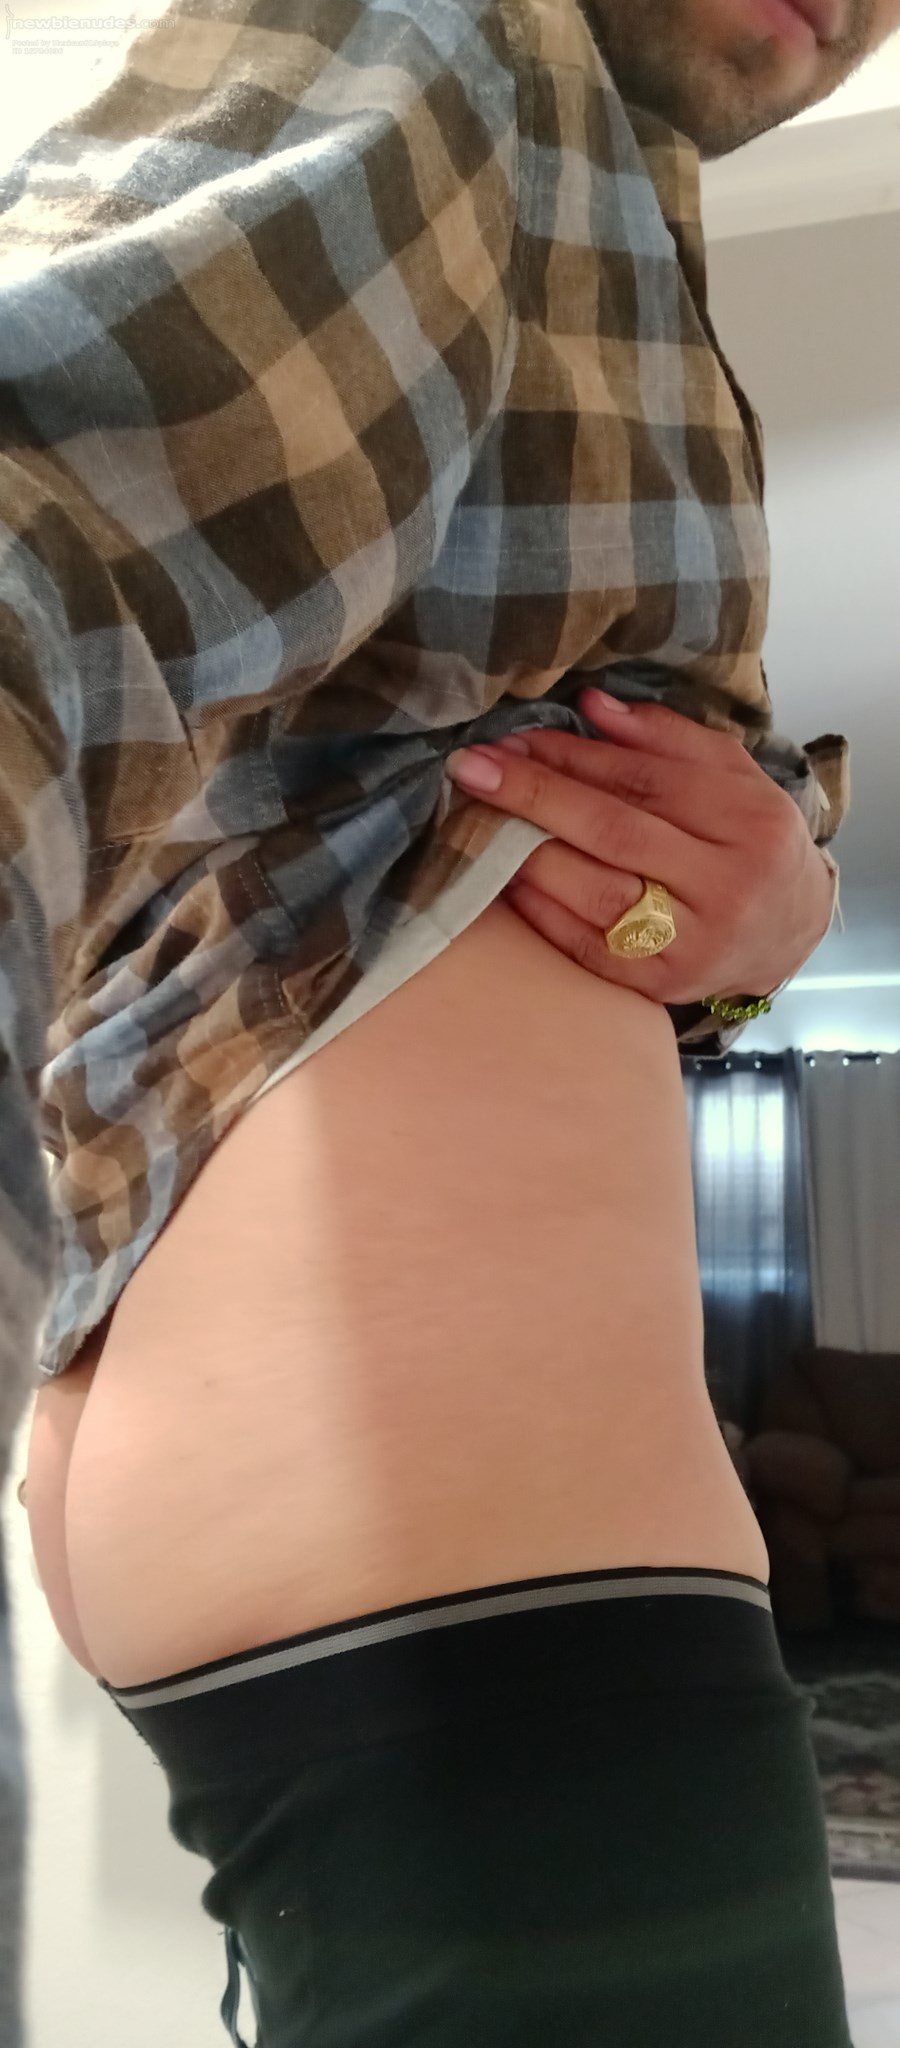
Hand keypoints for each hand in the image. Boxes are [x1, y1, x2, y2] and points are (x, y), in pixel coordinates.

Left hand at [445, 688, 835, 1002]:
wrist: (789, 930)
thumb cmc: (751, 840)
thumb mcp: (730, 775)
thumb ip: (666, 737)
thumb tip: (592, 705)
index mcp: (749, 821)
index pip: (645, 780)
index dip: (572, 756)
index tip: (512, 739)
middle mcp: (727, 886)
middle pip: (615, 832)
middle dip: (536, 795)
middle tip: (474, 769)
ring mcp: (693, 943)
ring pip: (596, 892)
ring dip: (528, 853)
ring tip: (480, 819)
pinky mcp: (661, 984)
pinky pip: (586, 946)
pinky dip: (539, 909)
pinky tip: (504, 877)